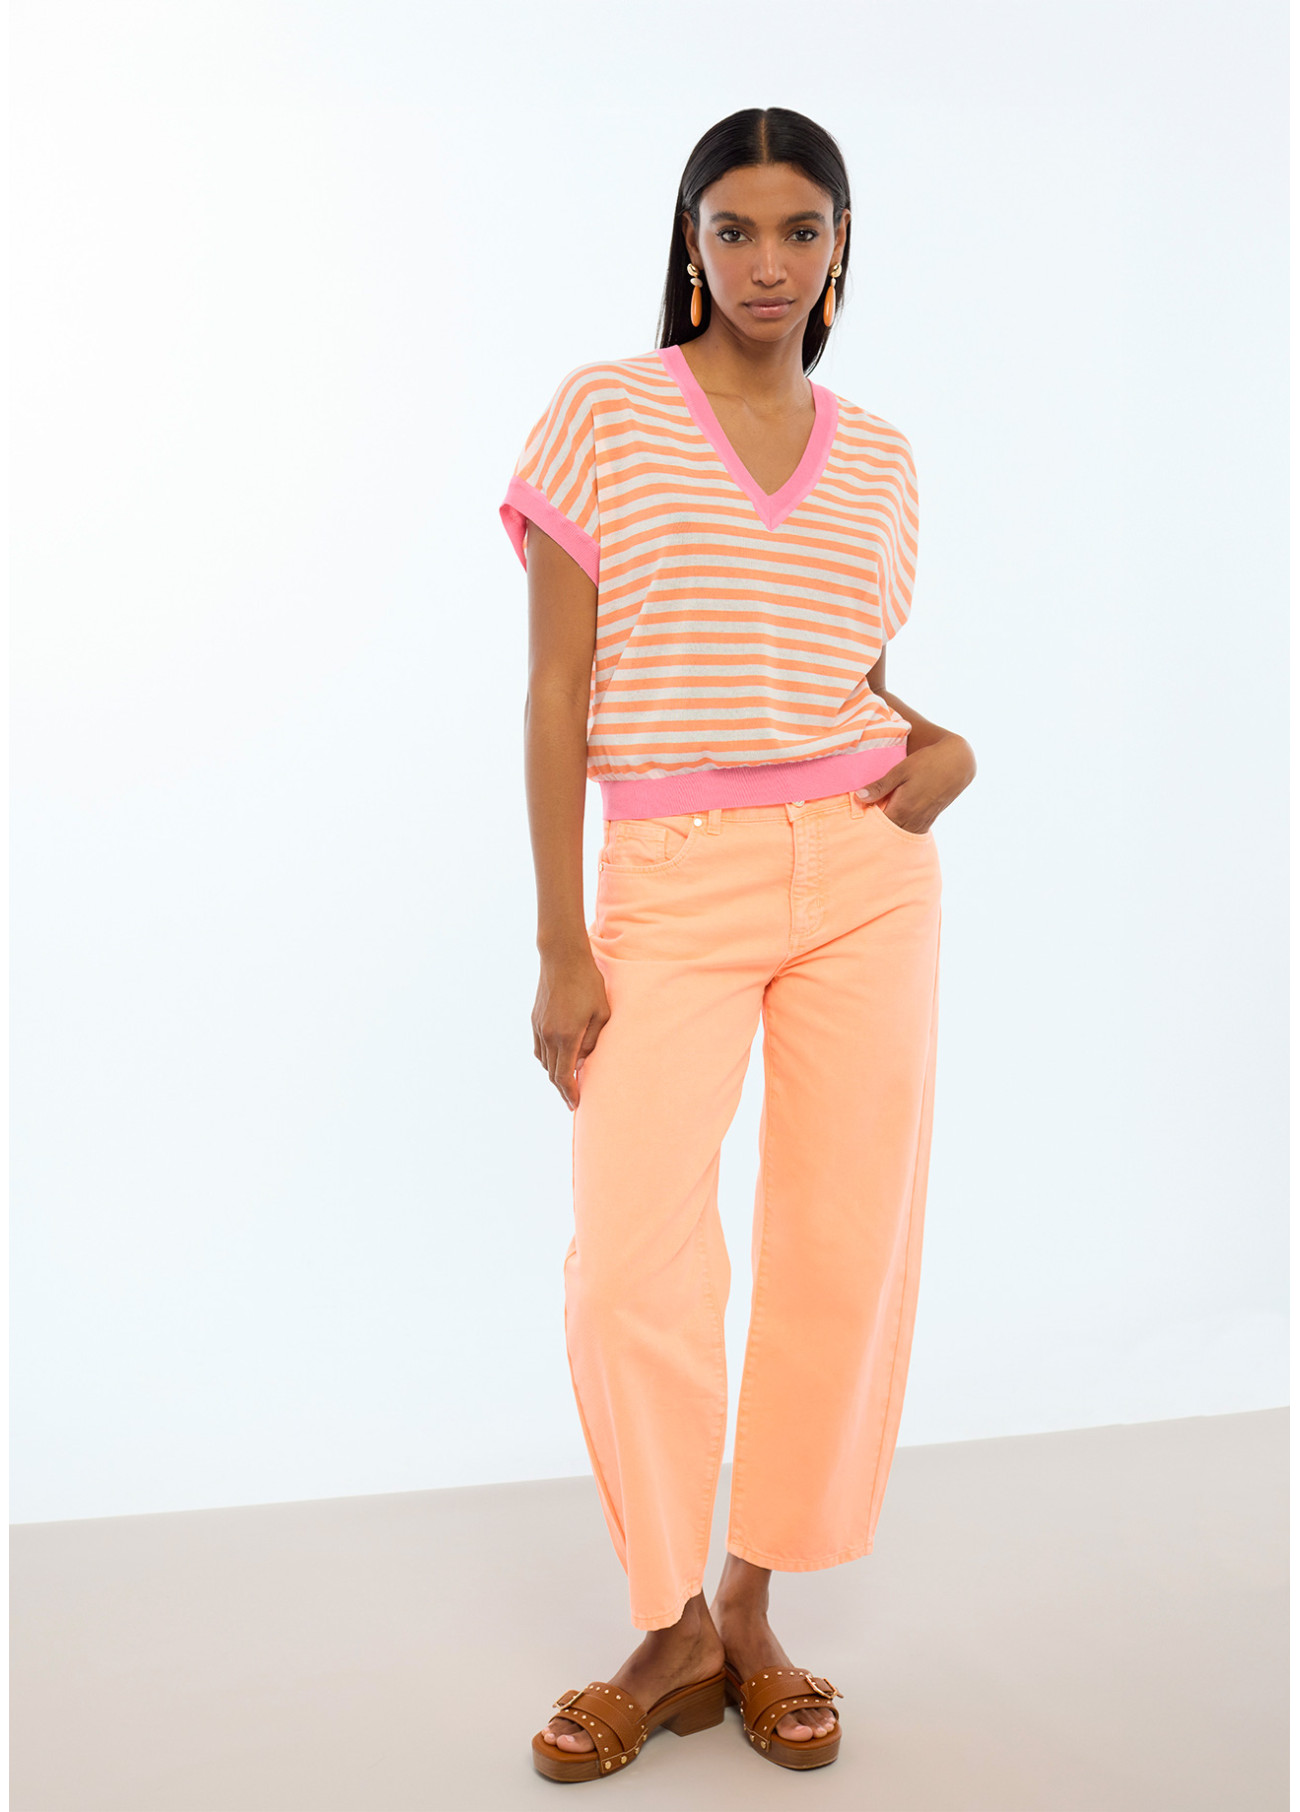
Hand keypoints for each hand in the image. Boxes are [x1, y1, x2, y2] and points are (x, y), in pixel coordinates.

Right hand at [532, 945, 611, 1110]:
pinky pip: (539, 1048)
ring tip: (566, 1081)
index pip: (564, 1076)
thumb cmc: (588, 983)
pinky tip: (557, 1060)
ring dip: (554, 1073)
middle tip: (572, 1098)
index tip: (574, 1105)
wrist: (562, 958)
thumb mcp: (601, 1013)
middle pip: (552, 1072)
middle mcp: (549, 1035)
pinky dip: (547, 1059)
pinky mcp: (534, 1019)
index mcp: (567, 1036)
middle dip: (562, 1088)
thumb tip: (582, 1061)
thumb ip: (592, 1042)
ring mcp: (539, 1027)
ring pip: (544, 1061)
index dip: (569, 1093)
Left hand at [854, 734, 974, 833]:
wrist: (958, 763)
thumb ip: (880, 786)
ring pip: (899, 836)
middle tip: (861, 827)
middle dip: (874, 832)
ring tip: (875, 828)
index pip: (877, 826)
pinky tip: (893, 826)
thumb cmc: (928, 763)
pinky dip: (900, 832)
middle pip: (887, 835)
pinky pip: (911, 832)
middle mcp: (912, 820)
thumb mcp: (901, 770)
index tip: (855, 822)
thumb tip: (858, 797)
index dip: (865, 825)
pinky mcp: (929, 820)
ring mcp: (922, 822)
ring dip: (888, 833)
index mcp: (902, 808)